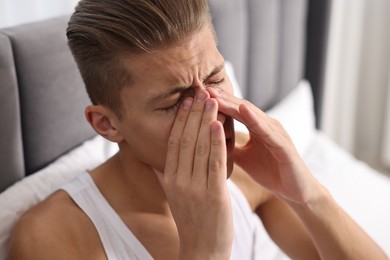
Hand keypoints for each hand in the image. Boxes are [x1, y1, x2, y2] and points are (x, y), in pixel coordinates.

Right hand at [154, 90, 232, 258]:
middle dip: (191, 114)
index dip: (179, 120)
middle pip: (184, 139)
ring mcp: (195, 188)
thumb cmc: (192, 222)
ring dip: (204, 120)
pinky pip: (213, 162)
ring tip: (209, 99)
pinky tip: (217, 124)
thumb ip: (164, 177)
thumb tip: (154, 162)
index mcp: (170, 179)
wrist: (202, 251)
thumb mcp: (174, 197)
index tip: (185, 101)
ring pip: (198, 147)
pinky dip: (215, 141)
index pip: (173, 142)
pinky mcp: (213, 194)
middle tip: (197, 91)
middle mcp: (179, 181)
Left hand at [207, 87, 319, 204]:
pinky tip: (243, 110)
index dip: (216, 104)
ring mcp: (277, 132)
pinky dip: (255, 119)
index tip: (196, 97)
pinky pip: (268, 130)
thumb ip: (229, 147)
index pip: (233, 112)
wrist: (295, 192)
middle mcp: (267, 125)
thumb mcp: (244, 158)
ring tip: (216, 95)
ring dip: (234, 104)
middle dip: (221, 98)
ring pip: (252, 115)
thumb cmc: (271, 172)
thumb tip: (206, 141)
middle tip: (202, 88)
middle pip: (240, 108)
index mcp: (256, 128)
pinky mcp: (284, 144)